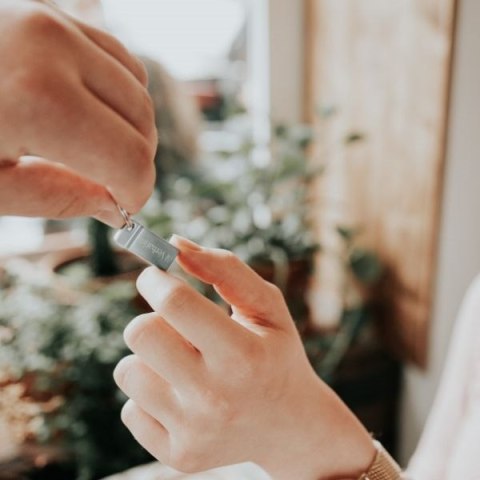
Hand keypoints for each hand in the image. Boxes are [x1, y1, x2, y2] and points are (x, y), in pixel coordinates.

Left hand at [0, 0, 156, 226]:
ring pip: (138, 88)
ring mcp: (53, 18)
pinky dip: (119, 93)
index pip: (131, 160)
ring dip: (131, 128)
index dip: (135, 193)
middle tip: (109, 185)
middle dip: (136, 164)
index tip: (121, 206)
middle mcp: (54, 47)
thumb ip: (58, 197)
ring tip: (98, 150)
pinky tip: (93, 114)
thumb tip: (112, 205)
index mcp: (37, 99)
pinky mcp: (51, 10)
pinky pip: (117, 57)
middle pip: (143, 123)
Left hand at [114, 237, 375, 478]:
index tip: (154, 275)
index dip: (155, 279)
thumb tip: (175, 244)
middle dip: (152, 319)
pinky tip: (182, 396)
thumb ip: (225, 268)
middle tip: (174, 325)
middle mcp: (215, 397)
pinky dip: (150, 395)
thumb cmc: (274, 354)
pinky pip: (131, 409)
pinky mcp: (177, 455)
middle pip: (141, 334)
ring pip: (128, 371)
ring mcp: (193, 431)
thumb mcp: (266, 306)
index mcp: (242, 354)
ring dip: (150, 359)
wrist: (290, 425)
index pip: (175, 302)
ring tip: (183, 364)